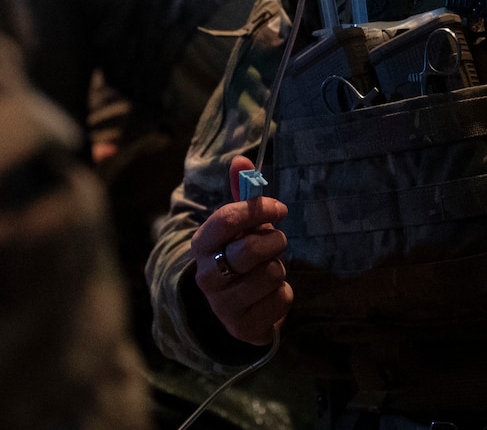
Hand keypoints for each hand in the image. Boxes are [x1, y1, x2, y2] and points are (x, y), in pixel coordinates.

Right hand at [188, 156, 292, 345]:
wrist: (232, 311)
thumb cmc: (237, 258)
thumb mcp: (237, 228)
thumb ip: (241, 194)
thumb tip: (242, 159)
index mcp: (202, 245)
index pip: (227, 218)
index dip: (259, 209)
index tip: (278, 209)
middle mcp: (207, 276)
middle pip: (251, 249)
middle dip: (273, 242)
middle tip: (276, 242)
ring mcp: (223, 305)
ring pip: (271, 275)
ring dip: (279, 269)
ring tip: (268, 271)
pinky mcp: (243, 327)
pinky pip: (281, 300)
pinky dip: (284, 295)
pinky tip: (270, 295)